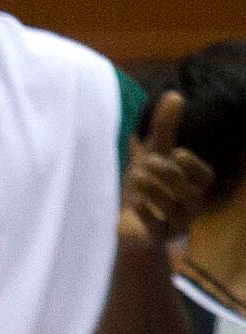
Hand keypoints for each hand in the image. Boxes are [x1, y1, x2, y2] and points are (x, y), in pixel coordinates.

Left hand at [123, 91, 214, 247]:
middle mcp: (191, 206)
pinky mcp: (158, 239)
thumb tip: (175, 94)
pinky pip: (158, 229)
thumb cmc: (145, 186)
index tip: (174, 152)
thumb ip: (164, 128)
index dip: (193, 166)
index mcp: (195, 186)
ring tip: (137, 176)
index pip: (206, 177)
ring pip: (175, 210)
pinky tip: (133, 203)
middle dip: (169, 175)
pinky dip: (147, 215)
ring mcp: (176, 224)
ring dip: (156, 192)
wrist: (128, 226)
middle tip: (148, 162)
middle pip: (191, 193)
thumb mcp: (152, 154)